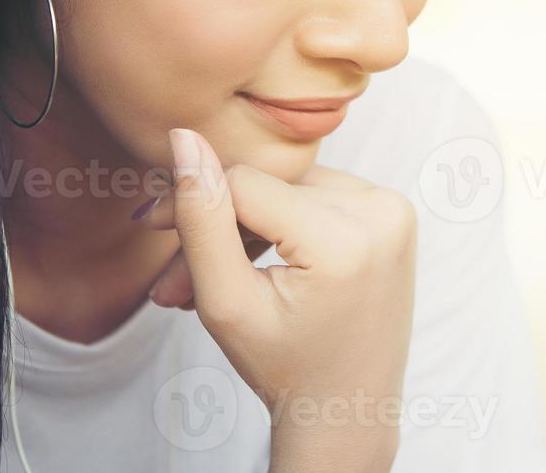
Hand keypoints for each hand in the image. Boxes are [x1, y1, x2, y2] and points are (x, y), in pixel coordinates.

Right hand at [146, 127, 416, 472]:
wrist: (347, 406)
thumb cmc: (285, 365)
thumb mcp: (227, 302)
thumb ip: (202, 220)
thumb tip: (185, 139)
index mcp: (346, 241)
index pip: (244, 185)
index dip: (191, 201)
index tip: (153, 230)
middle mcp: (380, 213)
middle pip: (267, 188)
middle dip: (216, 229)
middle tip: (173, 279)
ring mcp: (393, 210)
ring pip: (288, 189)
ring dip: (245, 226)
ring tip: (209, 278)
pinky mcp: (393, 212)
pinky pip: (318, 195)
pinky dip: (283, 222)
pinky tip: (258, 260)